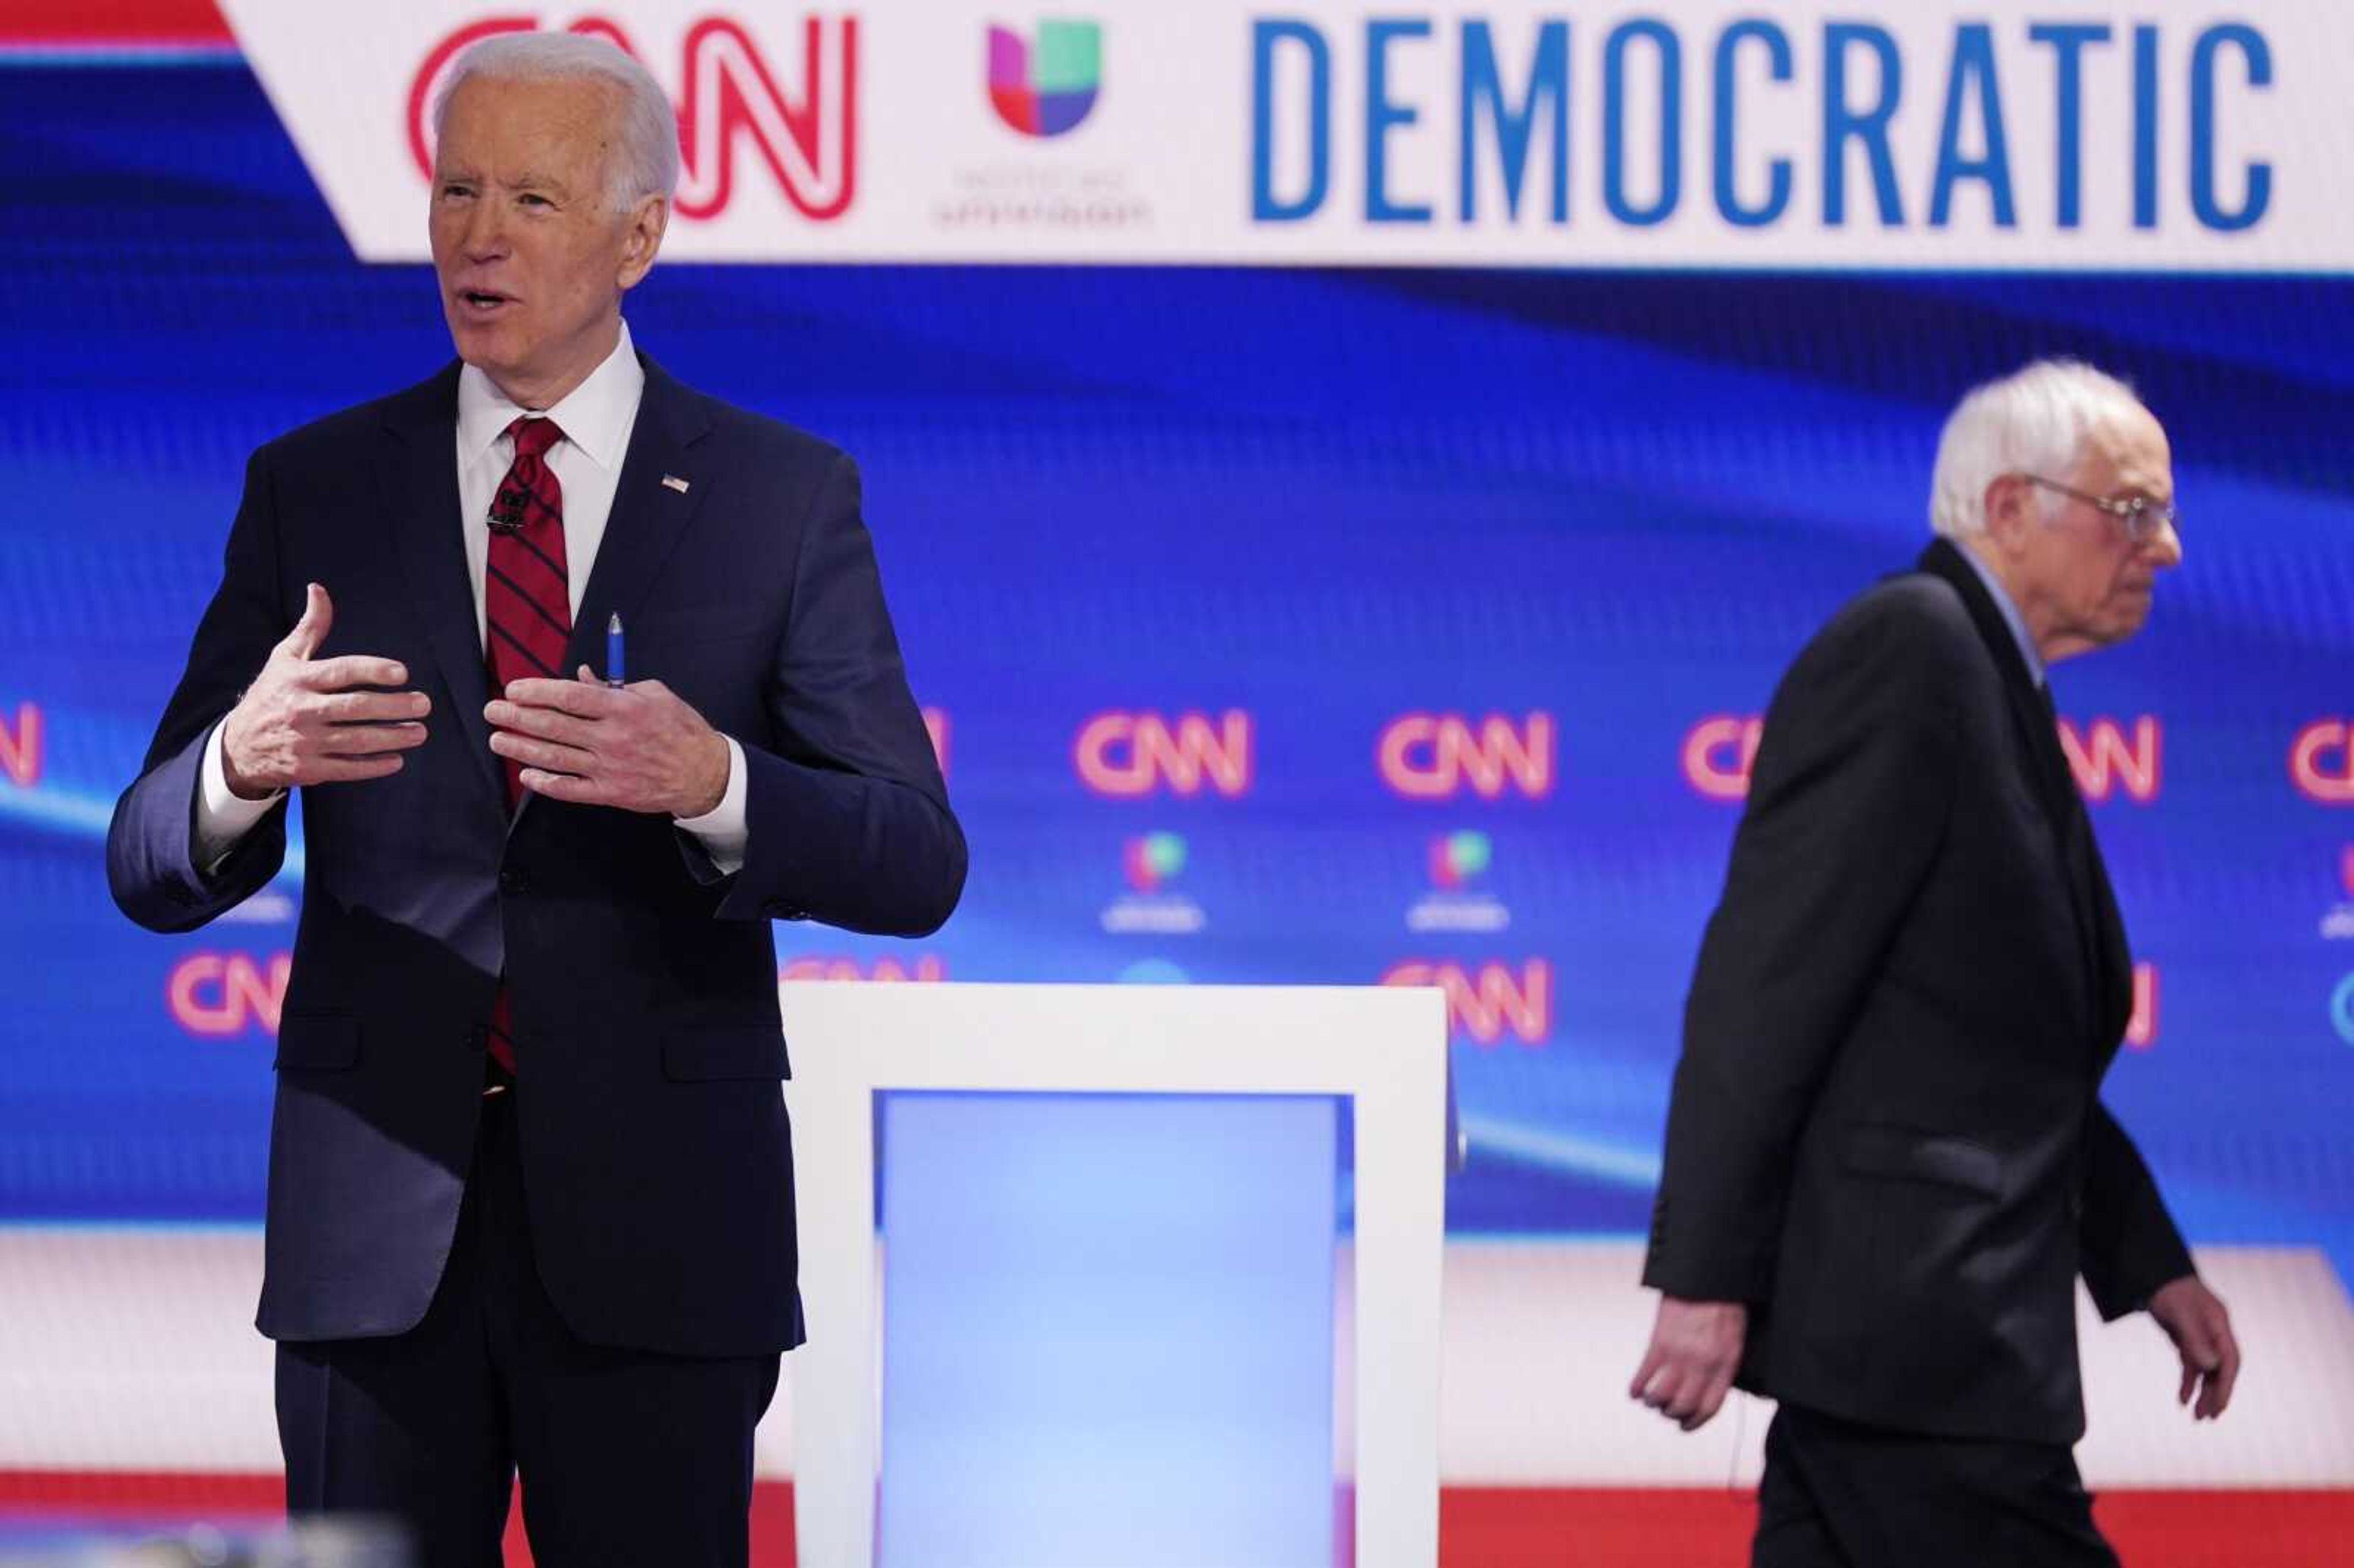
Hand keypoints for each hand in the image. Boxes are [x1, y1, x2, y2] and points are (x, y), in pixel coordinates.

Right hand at [220, 583, 429, 796]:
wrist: (237, 746)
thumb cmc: (271, 694)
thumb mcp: (284, 658)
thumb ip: (310, 627)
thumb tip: (318, 589)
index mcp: (298, 679)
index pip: (341, 671)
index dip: (373, 670)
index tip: (402, 673)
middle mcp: (301, 710)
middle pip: (355, 707)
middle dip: (394, 706)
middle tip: (423, 703)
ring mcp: (305, 742)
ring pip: (356, 740)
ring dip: (393, 737)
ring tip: (420, 731)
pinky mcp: (308, 769)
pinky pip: (347, 768)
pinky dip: (374, 766)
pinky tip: (397, 759)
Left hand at [487, 667, 729, 815]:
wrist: (705, 774)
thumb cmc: (681, 729)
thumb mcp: (654, 694)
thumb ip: (614, 686)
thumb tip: (581, 676)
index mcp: (623, 708)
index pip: (570, 696)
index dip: (537, 692)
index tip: (515, 689)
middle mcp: (613, 738)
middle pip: (554, 725)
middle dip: (517, 717)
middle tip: (493, 710)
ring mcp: (610, 768)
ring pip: (554, 757)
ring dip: (520, 747)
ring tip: (497, 739)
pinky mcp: (611, 793)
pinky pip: (570, 789)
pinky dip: (545, 783)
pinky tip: (525, 774)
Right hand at [1629, 1295, 1746, 1430]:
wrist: (1707, 1275)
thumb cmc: (1724, 1304)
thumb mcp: (1734, 1339)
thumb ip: (1723, 1365)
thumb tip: (1710, 1389)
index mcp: (1725, 1365)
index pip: (1709, 1407)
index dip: (1694, 1423)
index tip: (1685, 1426)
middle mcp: (1704, 1365)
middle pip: (1683, 1407)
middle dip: (1672, 1415)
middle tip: (1666, 1412)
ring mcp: (1680, 1354)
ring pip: (1661, 1397)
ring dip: (1653, 1403)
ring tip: (1651, 1400)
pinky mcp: (1659, 1341)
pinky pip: (1645, 1375)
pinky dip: (1637, 1388)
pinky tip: (1634, 1391)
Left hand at [2149, 1274, 2239, 1419]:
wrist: (2150, 1272)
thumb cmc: (2167, 1288)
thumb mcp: (2179, 1312)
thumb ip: (2195, 1338)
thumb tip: (2211, 1366)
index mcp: (2219, 1324)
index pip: (2229, 1360)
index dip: (2226, 1384)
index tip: (2220, 1405)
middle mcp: (2213, 1332)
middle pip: (2220, 1368)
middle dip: (2215, 1394)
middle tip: (2208, 1417)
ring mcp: (2200, 1335)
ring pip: (2206, 1370)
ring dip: (2202, 1392)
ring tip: (2197, 1416)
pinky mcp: (2186, 1338)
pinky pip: (2191, 1364)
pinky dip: (2188, 1381)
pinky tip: (2183, 1399)